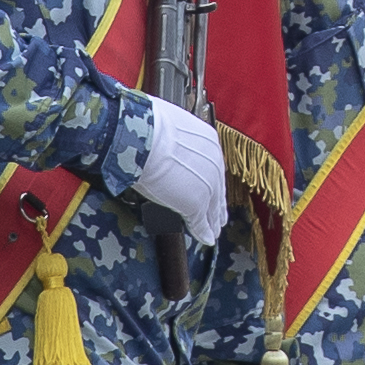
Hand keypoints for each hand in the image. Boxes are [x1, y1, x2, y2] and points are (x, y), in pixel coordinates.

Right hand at [134, 98, 229, 252]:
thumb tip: (160, 132)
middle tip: (219, 216)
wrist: (144, 137)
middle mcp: (214, 164)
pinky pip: (201, 222)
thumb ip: (173, 136)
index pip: (212, 166)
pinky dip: (203, 232)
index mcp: (209, 141)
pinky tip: (206, 239)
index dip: (211, 180)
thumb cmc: (147, 125)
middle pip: (217, 188)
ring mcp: (206, 185)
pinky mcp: (195, 204)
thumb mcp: (169, 124)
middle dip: (218, 204)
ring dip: (212, 220)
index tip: (212, 188)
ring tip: (214, 231)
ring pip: (212, 207)